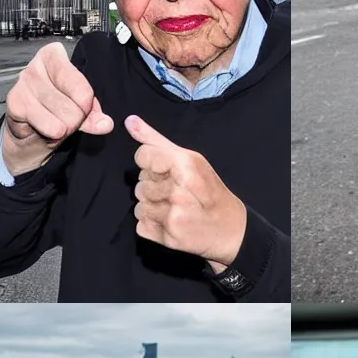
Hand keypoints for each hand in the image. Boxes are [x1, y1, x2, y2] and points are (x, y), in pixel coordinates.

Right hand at [2, 42, 113, 175]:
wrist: (28, 132)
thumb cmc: (52, 111)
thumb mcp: (77, 108)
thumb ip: (92, 114)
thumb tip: (105, 124)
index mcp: (54, 57)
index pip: (82, 85)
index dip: (87, 104)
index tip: (83, 107)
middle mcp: (37, 66)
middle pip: (75, 103)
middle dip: (76, 119)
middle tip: (66, 119)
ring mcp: (24, 83)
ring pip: (63, 116)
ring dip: (65, 128)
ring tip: (56, 123)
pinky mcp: (15, 103)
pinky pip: (48, 125)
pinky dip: (52, 133)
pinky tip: (45, 128)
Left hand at [126, 116, 247, 269]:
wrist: (228, 228)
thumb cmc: (207, 190)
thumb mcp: (189, 159)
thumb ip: (156, 140)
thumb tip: (129, 121)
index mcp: (185, 165)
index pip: (142, 156)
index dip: (149, 163)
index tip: (165, 170)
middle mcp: (178, 190)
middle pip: (140, 183)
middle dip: (153, 187)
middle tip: (175, 192)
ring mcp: (173, 216)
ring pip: (139, 205)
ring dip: (151, 206)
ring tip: (172, 207)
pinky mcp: (168, 237)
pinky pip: (140, 225)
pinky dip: (151, 224)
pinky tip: (169, 221)